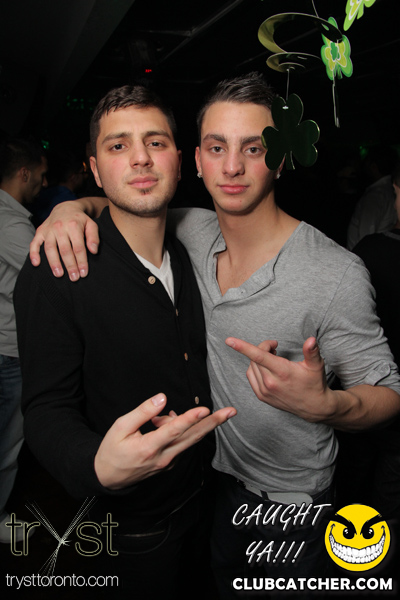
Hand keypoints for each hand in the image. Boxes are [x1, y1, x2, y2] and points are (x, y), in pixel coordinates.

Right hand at [30, 199, 102, 280]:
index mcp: (73, 225)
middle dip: (70, 265)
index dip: (81, 261)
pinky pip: (34, 243)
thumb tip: (93, 251)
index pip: (78, 247)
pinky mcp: (40, 231)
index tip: (84, 273)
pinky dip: (34, 253)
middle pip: (65, 250)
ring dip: (54, 263)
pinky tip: (36, 264)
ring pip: (50, 248)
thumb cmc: (80, 220)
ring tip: (59, 275)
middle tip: (74, 278)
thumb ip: (93, 237)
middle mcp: (59, 227)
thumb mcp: (91, 225)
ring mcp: (48, 229)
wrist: (65, 208)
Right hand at [94, 393, 235, 488]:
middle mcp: (163, 457)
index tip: (205, 409)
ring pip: (190, 440)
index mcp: (148, 448)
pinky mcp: (170, 463)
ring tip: (175, 416)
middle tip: (231, 411)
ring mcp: (169, 462)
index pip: (174, 431)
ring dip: (198, 425)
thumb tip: (162, 399)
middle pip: (193, 437)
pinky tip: (164, 423)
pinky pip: (182, 443)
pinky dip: (181, 430)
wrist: (108, 477)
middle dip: (213, 423)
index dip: (190, 419)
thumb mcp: (120, 427)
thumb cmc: (112, 450)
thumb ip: (142, 412)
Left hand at [225, 336, 331, 421]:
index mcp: (282, 372)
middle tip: (275, 346)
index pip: (258, 356)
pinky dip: (255, 368)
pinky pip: (251, 376)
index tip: (229, 340)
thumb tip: (310, 340)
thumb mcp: (316, 366)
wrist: (313, 407)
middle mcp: (270, 383)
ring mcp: (264, 391)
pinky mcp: (262, 396)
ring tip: (273, 356)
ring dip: (258, 358)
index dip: (242, 347)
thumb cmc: (314, 383)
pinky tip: (266, 366)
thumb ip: (312, 352)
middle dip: (263, 347)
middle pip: (255, 357)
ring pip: (252, 366)